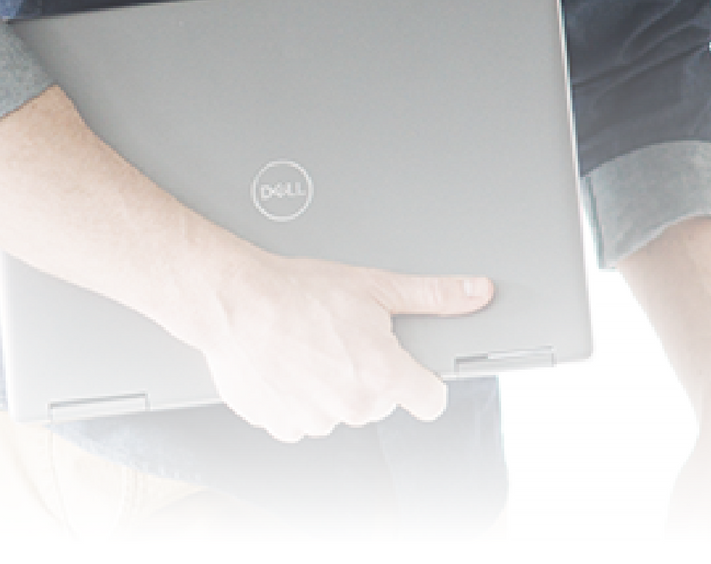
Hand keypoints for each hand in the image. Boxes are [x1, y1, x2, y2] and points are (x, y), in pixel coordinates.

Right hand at [193, 248, 493, 442]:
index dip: (425, 382)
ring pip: (340, 410)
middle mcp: (353, 405)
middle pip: (381, 401)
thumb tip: (476, 293)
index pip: (431, 402)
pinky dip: (299, 397)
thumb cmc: (298, 290)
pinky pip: (302, 419)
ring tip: (310, 345)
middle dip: (370, 374)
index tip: (413, 370)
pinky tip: (288, 363)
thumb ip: (433, 295)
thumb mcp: (375, 284)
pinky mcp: (281, 427)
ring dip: (332, 386)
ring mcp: (315, 421)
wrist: (234, 300)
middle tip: (344, 337)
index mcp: (382, 374)